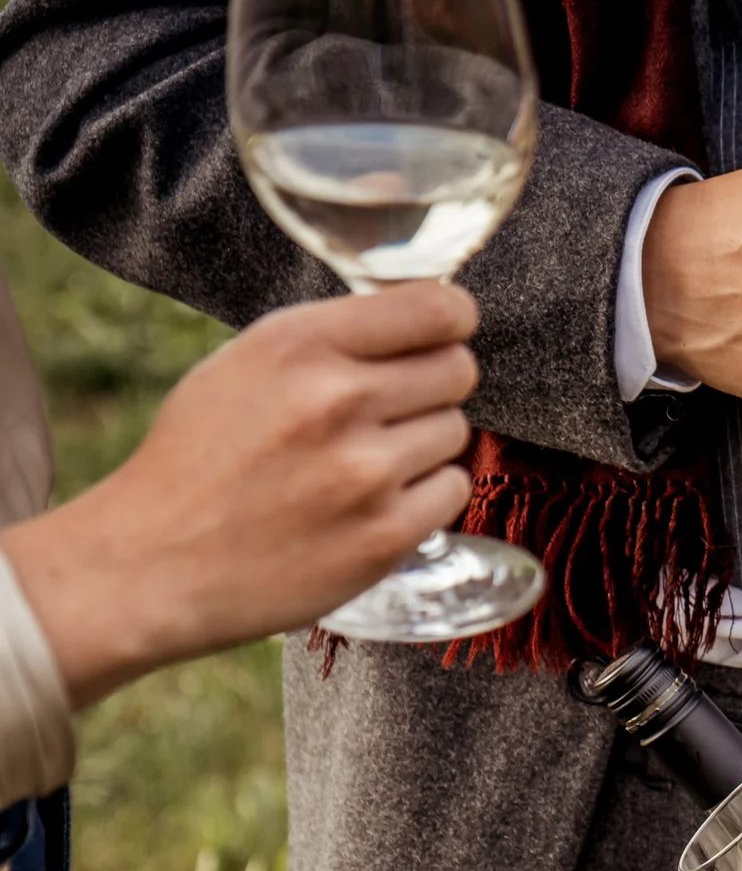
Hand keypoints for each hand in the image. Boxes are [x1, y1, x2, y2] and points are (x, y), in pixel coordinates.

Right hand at [1, 285, 478, 709]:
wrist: (154, 562)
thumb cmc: (201, 458)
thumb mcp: (246, 364)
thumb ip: (332, 340)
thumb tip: (425, 321)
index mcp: (298, 345)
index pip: (437, 309)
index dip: (452, 321)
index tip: (445, 335)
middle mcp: (336, 400)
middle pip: (458, 369)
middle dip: (434, 385)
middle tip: (390, 411)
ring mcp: (365, 472)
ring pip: (455, 431)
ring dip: (423, 445)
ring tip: (360, 464)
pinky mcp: (386, 535)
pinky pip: (453, 490)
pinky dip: (425, 496)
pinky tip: (372, 503)